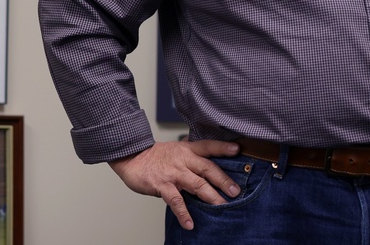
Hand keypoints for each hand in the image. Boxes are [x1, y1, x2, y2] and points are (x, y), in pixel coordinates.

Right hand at [109, 139, 241, 230]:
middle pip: (207, 168)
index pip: (208, 146)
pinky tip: (190, 223)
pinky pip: (176, 201)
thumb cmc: (156, 156)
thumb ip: (192, 152)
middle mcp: (183, 159)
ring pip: (196, 184)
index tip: (237, 150)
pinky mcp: (162, 185)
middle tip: (236, 191)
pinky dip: (184, 213)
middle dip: (223, 180)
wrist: (132, 158)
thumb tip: (209, 156)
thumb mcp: (176, 149)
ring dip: (211, 197)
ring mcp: (173, 173)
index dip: (222, 147)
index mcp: (188, 149)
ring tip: (222, 207)